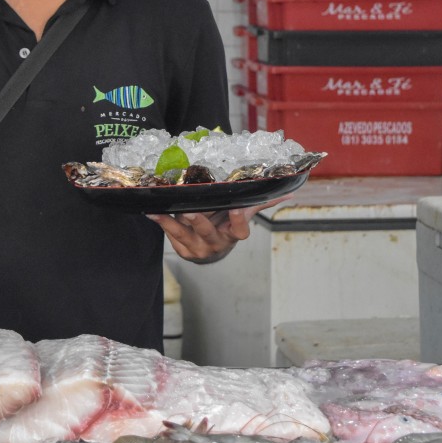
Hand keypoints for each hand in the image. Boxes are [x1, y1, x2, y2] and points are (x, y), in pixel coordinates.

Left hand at [148, 195, 291, 263]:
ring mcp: (197, 248)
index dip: (239, 221)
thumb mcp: (244, 216)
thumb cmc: (228, 226)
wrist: (211, 251)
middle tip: (190, 210)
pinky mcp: (182, 249)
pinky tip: (150, 211)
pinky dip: (160, 222)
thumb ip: (262, 203)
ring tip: (158, 212)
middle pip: (207, 232)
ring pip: (183, 234)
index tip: (237, 207)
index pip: (240, 230)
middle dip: (199, 221)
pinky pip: (170, 235)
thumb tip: (290, 191)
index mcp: (233, 235)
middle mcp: (216, 243)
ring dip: (170, 222)